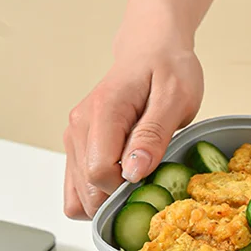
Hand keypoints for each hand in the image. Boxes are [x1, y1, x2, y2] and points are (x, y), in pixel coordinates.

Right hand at [63, 28, 202, 218]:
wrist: (151, 48)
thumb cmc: (167, 68)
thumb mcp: (176, 98)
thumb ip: (153, 135)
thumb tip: (133, 172)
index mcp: (103, 113)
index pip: (100, 172)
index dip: (129, 187)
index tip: (153, 177)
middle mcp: (79, 127)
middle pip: (86, 190)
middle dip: (119, 200)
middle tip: (149, 184)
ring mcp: (74, 137)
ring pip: (77, 195)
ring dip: (107, 201)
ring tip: (137, 184)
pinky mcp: (78, 146)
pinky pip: (78, 188)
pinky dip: (99, 195)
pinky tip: (123, 184)